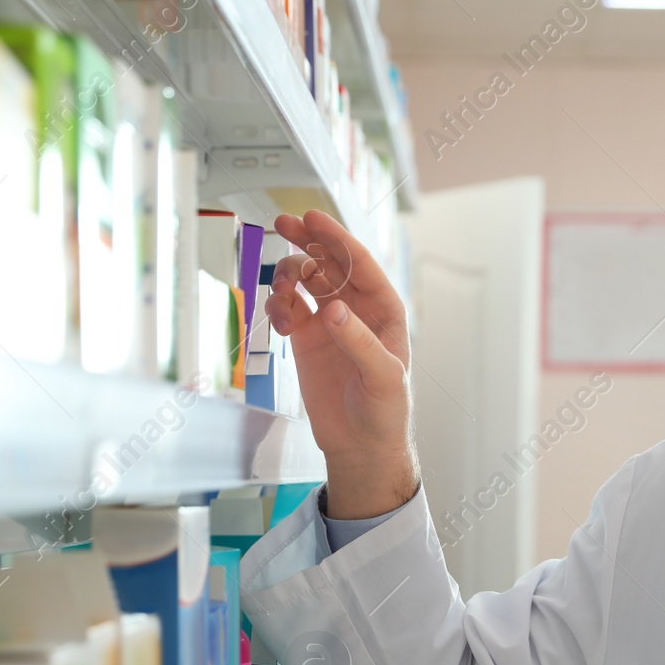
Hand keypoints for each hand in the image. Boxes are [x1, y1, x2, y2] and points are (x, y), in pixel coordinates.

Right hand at [266, 210, 419, 518]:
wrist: (361, 445)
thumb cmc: (385, 412)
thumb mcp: (383, 377)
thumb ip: (359, 342)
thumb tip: (335, 309)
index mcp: (384, 310)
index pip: (359, 264)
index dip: (337, 238)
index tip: (313, 218)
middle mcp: (356, 308)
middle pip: (329, 262)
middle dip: (308, 240)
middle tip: (284, 223)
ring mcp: (329, 321)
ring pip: (305, 280)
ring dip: (289, 275)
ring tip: (282, 289)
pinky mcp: (306, 338)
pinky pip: (288, 306)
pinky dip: (278, 305)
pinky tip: (280, 320)